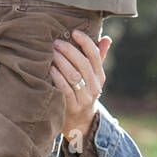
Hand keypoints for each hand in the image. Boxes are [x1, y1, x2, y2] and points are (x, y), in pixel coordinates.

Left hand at [51, 29, 111, 148]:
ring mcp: (85, 98)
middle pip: (83, 64)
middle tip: (55, 42)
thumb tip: (106, 38)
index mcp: (100, 76)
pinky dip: (57, 78)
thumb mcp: (93, 78)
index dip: (86, 42)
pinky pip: (65, 90)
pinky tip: (49, 69)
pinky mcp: (73, 108)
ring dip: (61, 62)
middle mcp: (95, 87)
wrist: (81, 123)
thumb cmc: (83, 93)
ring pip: (74, 76)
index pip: (95, 56)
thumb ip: (98, 58)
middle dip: (68, 50)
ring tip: (50, 52)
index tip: (74, 32)